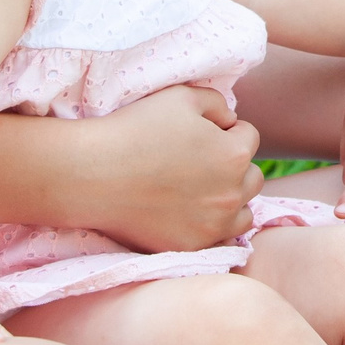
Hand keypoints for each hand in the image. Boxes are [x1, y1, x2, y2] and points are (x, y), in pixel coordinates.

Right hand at [68, 84, 263, 251]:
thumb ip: (218, 104)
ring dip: (231, 199)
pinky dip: (212, 226)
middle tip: (200, 162)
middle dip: (233, 166)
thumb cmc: (136, 129)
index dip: (225, 130)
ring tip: (201, 191)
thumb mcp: (182, 97)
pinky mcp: (192, 247)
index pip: (249, 136)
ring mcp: (213, 226)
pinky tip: (191, 214)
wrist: (93, 174)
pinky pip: (219, 238)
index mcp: (234, 155)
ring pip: (243, 212)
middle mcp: (232, 194)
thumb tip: (229, 122)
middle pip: (252, 177)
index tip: (198, 133)